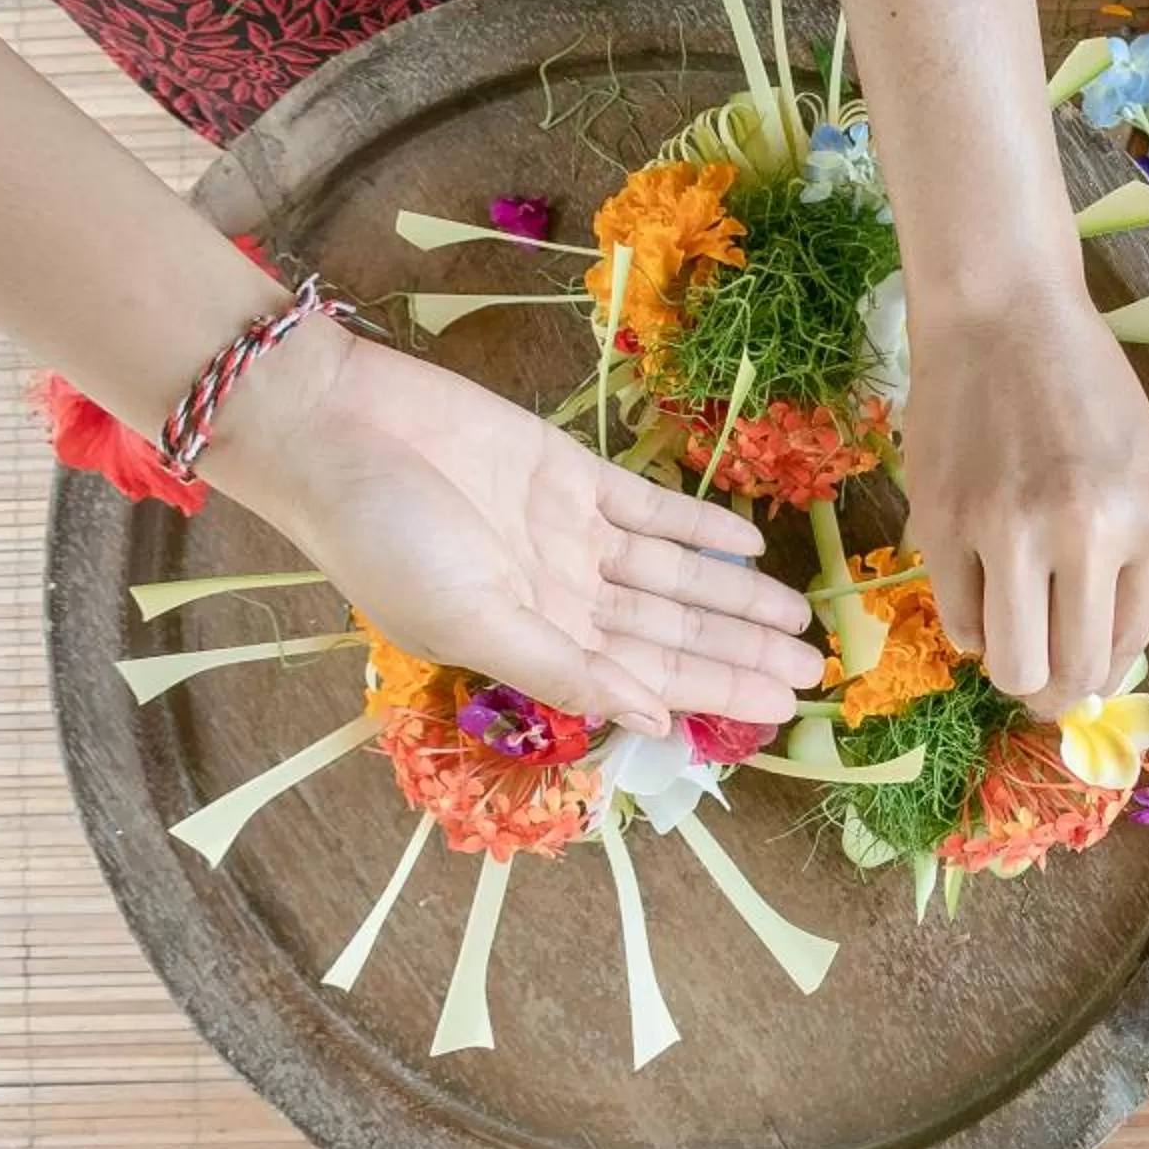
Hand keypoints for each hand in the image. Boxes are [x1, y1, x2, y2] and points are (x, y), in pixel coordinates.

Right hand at [202, 318, 824, 734]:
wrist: (333, 428)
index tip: (778, 710)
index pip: (641, 676)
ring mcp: (566, 531)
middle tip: (815, 670)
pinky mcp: (568, 469)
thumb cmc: (382, 535)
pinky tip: (747, 545)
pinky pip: (648, 506)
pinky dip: (697, 525)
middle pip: (668, 629)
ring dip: (732, 596)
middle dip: (738, 651)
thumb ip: (562, 669)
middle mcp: (557, 593)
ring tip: (797, 617)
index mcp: (529, 640)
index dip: (710, 691)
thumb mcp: (470, 618)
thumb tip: (649, 719)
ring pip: (670, 573)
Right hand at [900, 282, 1148, 717]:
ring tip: (1009, 646)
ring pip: (1009, 663)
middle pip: (1068, 672)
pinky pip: (958, 621)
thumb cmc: (1082, 387)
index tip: (1082, 680)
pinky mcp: (944, 523)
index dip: (1100, 674)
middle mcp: (1088, 532)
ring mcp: (1011, 530)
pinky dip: (970, 624)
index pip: (1127, 643)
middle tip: (1043, 691)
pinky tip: (978, 590)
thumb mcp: (1143, 469)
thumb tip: (1097, 660)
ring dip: (1011, 669)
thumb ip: (1132, 559)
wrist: (1003, 312)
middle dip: (1056, 694)